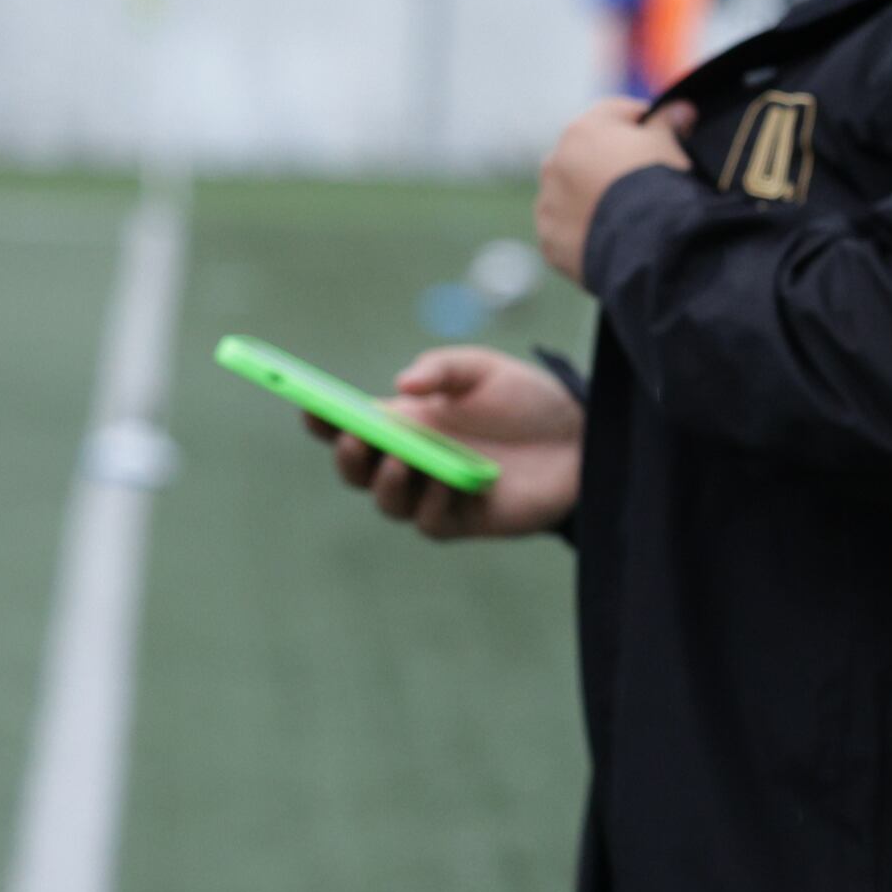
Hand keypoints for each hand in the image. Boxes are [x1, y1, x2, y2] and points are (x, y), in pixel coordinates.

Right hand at [303, 345, 581, 539]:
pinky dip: (429, 504)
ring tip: (404, 459)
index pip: (349, 424)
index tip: (308, 403)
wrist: (583, 438)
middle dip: (348, 454)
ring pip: (387, 500)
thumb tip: (401, 386)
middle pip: (357, 469)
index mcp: (407, 421)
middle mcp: (412, 459)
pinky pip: (429, 521)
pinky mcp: (463, 520)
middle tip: (356, 437)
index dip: (322, 418)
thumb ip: (443, 369)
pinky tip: (445, 483)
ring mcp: (434, 492)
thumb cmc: (528, 401)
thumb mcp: (485, 370)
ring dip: (386, 481)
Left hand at [538, 98, 691, 282]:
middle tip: (642, 182)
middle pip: (587, 154)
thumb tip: (681, 109)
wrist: (646, 242)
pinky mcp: (550, 239)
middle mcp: (556, 161)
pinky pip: (567, 230)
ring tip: (626, 216)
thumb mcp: (670, 145)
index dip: (642, 123)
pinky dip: (583, 232)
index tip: (663, 136)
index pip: (615, 113)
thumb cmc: (660, 183)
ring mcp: (549, 202)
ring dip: (590, 197)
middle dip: (609, 162)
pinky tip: (611, 240)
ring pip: (570, 193)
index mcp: (584, 129)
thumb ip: (669, 122)